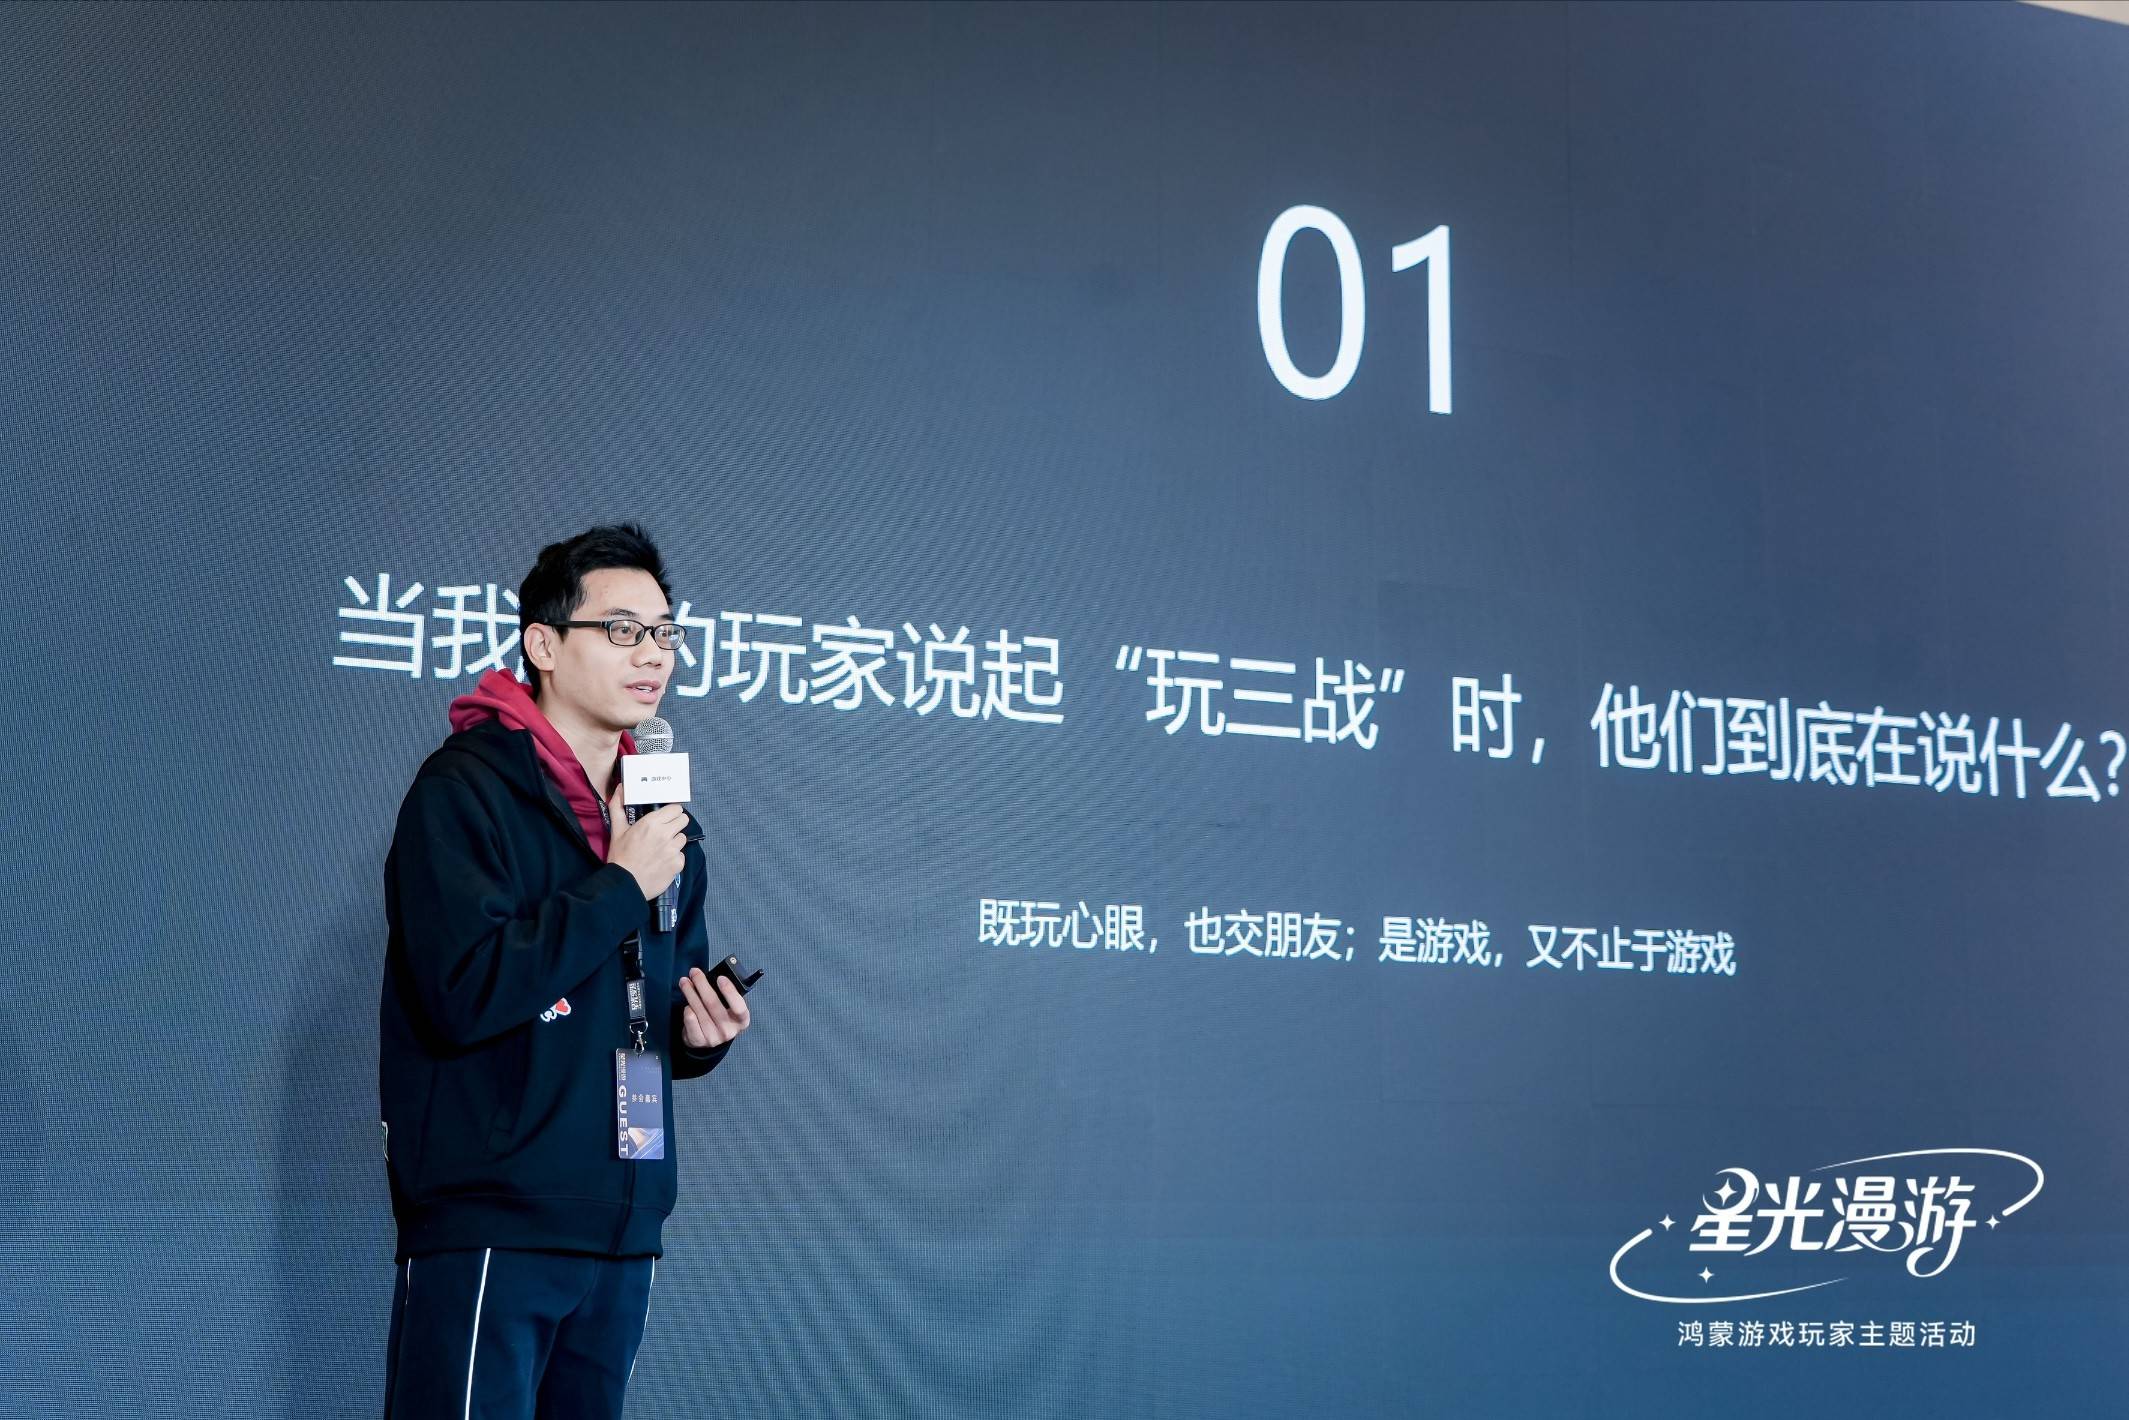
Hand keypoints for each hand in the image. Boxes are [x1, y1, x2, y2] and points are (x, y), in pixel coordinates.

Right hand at [605, 785, 686, 900]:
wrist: (624, 884)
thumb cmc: (620, 856)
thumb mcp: (617, 830)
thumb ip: (618, 807)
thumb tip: (621, 787)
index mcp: (652, 823)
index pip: (676, 808)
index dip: (671, 812)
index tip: (665, 818)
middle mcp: (666, 834)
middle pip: (683, 820)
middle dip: (675, 824)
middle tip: (664, 832)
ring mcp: (674, 849)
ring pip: (683, 838)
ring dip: (674, 841)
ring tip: (661, 849)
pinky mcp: (678, 864)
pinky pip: (681, 855)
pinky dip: (674, 858)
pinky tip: (662, 862)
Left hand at [677, 966, 750, 1050]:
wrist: (710, 1040)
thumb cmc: (721, 1018)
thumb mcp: (729, 1009)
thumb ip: (725, 996)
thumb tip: (711, 977)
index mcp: (741, 1021)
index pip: (739, 1007)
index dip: (730, 992)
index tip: (720, 978)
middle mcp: (728, 1031)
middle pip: (713, 1004)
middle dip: (702, 984)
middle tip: (694, 972)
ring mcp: (713, 1037)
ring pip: (699, 1010)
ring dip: (690, 992)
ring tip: (685, 982)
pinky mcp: (699, 1040)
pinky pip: (690, 1019)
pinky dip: (687, 1009)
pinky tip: (687, 1003)